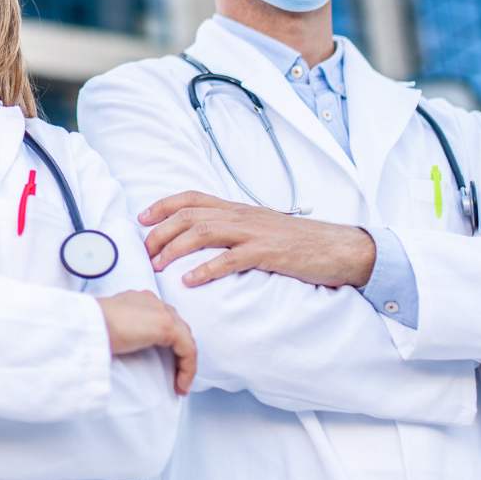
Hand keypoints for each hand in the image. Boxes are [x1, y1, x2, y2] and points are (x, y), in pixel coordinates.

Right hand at [97, 290, 197, 395]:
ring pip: (186, 340)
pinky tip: (180, 385)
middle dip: (181, 354)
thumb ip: (129, 332)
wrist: (88, 326)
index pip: (164, 320)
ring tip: (180, 385)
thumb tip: (133, 348)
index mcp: (140, 300)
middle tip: (177, 376)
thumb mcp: (115, 329)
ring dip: (186, 364)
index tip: (167, 365)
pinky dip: (188, 369)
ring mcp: (161, 312)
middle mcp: (154, 302)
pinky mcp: (166, 326)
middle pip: (179, 329)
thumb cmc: (93, 330)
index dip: (170, 344)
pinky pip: (188, 349)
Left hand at [139, 191, 375, 288]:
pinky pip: (230, 259)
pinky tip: (190, 281)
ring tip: (158, 266)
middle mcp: (241, 215)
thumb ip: (235, 229)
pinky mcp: (267, 253)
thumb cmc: (299, 242)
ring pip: (204, 232)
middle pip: (190, 214)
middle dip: (161, 232)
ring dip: (175, 249)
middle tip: (144, 252)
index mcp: (238, 209)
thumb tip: (205, 238)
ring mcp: (254, 233)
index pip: (193, 198)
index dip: (163, 205)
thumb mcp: (261, 228)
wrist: (339, 247)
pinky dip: (207, 269)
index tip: (141, 218)